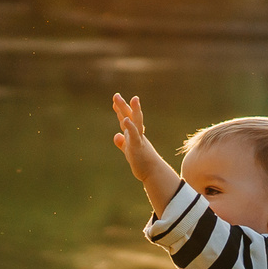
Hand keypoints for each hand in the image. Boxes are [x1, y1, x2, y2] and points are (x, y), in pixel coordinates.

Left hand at [111, 93, 181, 213]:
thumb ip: (122, 143)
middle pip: (129, 116)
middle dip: (123, 106)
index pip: (125, 120)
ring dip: (134, 110)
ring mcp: (138, 139)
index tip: (115, 100)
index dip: (119, 110)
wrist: (152, 173)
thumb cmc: (141, 162)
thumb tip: (116, 136)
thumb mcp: (129, 150)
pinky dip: (130, 127)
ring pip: (136, 122)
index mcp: (133, 134)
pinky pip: (134, 135)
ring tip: (133, 99)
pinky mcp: (138, 146)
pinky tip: (125, 120)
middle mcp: (137, 134)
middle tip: (116, 95)